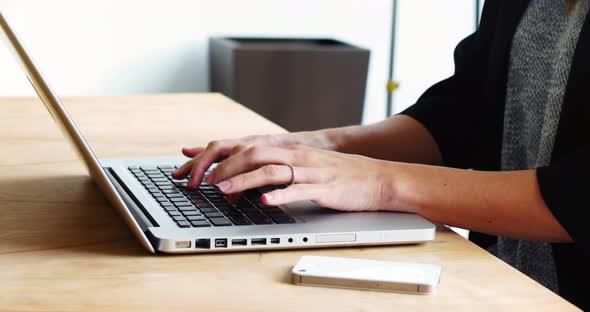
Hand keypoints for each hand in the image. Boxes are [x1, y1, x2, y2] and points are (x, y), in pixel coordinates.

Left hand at [178, 144, 399, 211]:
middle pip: (251, 153)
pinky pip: (298, 190)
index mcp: (287, 149)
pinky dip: (280, 195)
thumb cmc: (337, 175)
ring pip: (271, 170)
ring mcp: (309, 170)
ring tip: (223, 190)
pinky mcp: (323, 187)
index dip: (213, 153)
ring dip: (244, 180)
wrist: (375, 177)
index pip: (242, 146)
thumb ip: (274, 168)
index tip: (186, 163)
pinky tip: (265, 202)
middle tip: (199, 181)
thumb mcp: (302, 166)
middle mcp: (294, 155)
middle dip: (222, 166)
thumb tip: (243, 179)